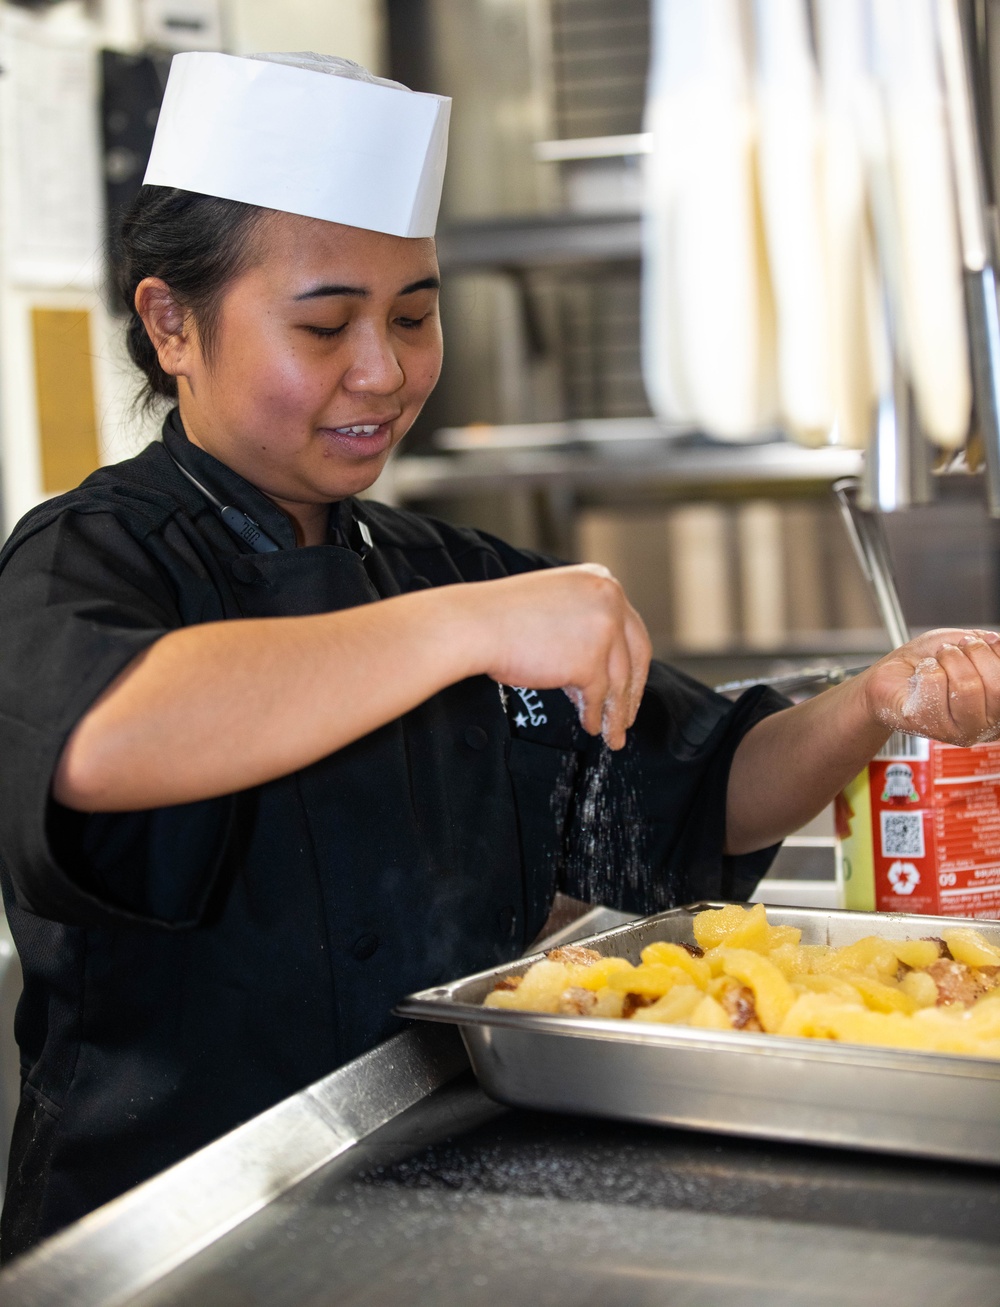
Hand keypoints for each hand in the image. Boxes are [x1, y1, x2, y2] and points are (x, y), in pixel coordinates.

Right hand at [459, 564, 651, 748]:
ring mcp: (604, 630)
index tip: (629, 684)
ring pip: (619, 682)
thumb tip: (598, 668)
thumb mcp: (555, 606)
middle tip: (627, 715)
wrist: (475, 624)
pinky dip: (595, 715)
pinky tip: (590, 725)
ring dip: (616, 712)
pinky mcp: (590, 661)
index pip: (630, 628)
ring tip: (611, 734)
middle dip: (632, 691)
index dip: (632, 663)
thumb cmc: (501, 617)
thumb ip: (582, 626)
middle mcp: (610, 601)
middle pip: (636, 655)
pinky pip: (598, 697)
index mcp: (602, 582)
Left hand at [860, 628, 999, 745]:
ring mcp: (954, 731)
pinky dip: (926, 667)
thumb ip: (990, 648)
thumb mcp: (967, 646)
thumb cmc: (930, 662)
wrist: (891, 674)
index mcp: (997, 710)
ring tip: (936, 662)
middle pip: (997, 689)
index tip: (980, 642)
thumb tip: (997, 643)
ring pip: (966, 687)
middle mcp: (981, 727)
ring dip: (948, 660)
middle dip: (974, 654)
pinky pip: (935, 683)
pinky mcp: (924, 725)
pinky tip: (920, 675)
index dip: (995, 656)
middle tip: (954, 650)